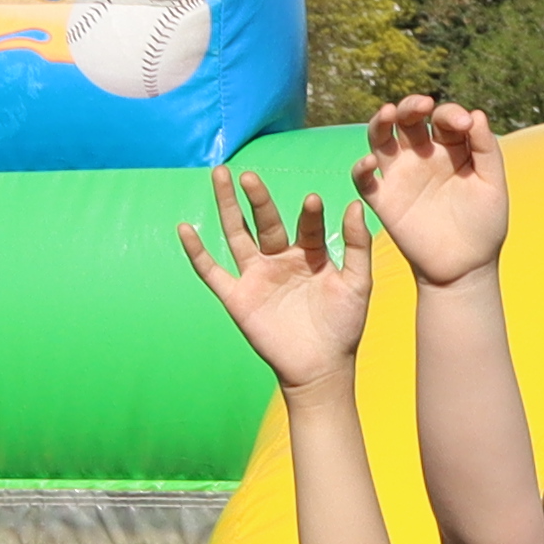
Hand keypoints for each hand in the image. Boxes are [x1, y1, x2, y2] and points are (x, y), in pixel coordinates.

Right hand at [183, 162, 377, 391]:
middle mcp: (280, 259)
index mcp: (310, 254)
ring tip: (220, 175)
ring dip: (227, 206)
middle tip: (249, 175)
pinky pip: (212, 271)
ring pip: (237, 234)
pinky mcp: (237, 297)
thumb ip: (357, 245)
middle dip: (257, 199)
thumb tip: (356, 204)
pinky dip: (197, 252)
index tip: (313, 200)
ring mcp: (256, 276)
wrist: (321, 368)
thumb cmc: (344, 326)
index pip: (306, 225)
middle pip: (265, 221)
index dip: (308, 214)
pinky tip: (184, 228)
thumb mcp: (358, 283)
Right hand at [353, 94, 508, 286]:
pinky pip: (364, 180)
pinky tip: (370, 162)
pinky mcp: (383, 199)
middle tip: (423, 104)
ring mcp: (400, 175)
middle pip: (407, 119)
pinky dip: (361, 169)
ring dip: (380, 122)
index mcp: (450, 149)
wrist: (466, 267)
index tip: (465, 125)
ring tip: (389, 112)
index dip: (451, 114)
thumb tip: (476, 113)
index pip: (443, 119)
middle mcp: (421, 155)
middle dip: (411, 106)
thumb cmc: (483, 225)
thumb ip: (486, 149)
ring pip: (380, 138)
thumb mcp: (492, 185)